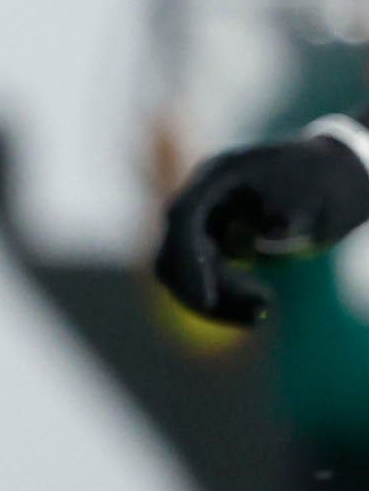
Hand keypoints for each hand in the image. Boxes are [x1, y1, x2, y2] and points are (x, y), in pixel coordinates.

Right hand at [156, 124, 368, 326]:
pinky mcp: (208, 245)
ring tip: (264, 310)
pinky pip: (202, 279)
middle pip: (174, 252)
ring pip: (183, 273)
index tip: (206, 300)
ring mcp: (200, 223)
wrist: (317, 179)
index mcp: (216, 175)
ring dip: (218, 301)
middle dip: (206, 290)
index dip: (188, 260)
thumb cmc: (312, 181)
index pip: (183, 217)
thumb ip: (289, 211)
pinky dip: (225, 299)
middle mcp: (199, 200)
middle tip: (255, 314)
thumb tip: (264, 239)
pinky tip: (260, 306)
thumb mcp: (307, 192)